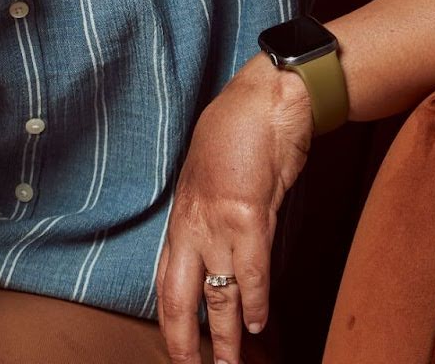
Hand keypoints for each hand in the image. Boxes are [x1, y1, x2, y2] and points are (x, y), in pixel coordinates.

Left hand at [155, 57, 314, 363]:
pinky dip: (256, 302)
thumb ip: (212, 210)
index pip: (165, 275)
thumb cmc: (244, 127)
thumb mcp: (214, 171)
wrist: (269, 96)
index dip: (169, 317)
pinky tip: (258, 324)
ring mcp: (218, 220)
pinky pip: (251, 272)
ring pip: (217, 294)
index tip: (175, 346)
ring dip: (225, 337)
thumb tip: (221, 241)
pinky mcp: (249, 214)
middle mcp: (193, 220)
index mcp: (183, 211)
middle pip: (178, 296)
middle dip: (183, 341)